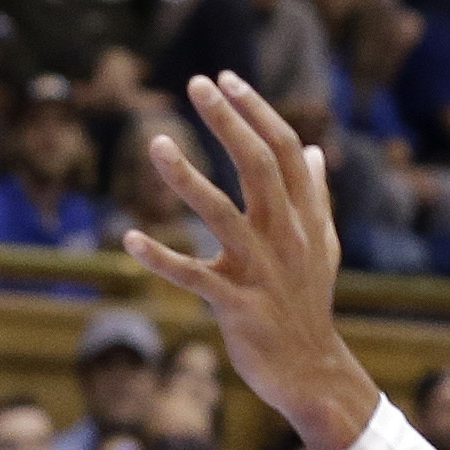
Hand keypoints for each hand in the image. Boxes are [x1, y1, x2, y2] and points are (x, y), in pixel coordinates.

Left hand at [126, 72, 383, 449]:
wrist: (312, 370)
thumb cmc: (308, 302)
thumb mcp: (323, 245)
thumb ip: (315, 194)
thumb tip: (313, 148)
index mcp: (303, 217)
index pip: (285, 150)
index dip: (257, 111)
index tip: (225, 79)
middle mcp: (285, 236)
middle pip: (259, 167)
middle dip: (228, 122)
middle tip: (196, 84)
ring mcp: (262, 271)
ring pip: (222, 215)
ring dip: (186, 178)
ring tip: (154, 144)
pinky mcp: (237, 306)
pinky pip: (193, 278)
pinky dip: (160, 259)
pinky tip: (127, 239)